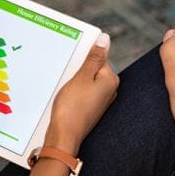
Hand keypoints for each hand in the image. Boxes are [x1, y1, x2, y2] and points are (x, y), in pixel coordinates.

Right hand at [44, 33, 118, 154]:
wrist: (64, 136)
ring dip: (74, 81)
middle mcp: (109, 91)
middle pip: (92, 69)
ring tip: (66, 90)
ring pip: (85, 81)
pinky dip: (73, 92)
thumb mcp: (81, 77)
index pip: (98, 58)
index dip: (82, 60)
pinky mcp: (91, 108)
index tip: (73, 67)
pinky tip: (65, 98)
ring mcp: (100, 101)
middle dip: (78, 70)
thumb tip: (105, 39)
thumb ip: (94, 57)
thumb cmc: (72, 107)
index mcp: (111, 80)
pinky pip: (82, 92)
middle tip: (68, 79)